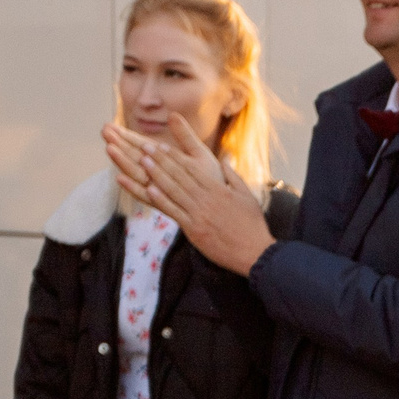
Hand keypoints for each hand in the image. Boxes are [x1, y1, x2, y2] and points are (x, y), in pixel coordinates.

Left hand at [104, 119, 274, 275]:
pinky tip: (149, 189)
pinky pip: (174, 211)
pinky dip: (161, 199)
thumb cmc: (252, 225)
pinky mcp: (195, 230)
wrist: (255, 253)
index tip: (161, 146)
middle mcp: (207, 199)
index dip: (174, 156)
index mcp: (219, 189)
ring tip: (142, 161)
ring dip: (156, 174)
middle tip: (144, 146)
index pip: (192, 167)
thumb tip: (223, 160)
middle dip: (160, 159)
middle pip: (179, 175)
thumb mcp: (247, 196)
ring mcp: (199, 214)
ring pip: (174, 190)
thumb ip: (233, 176)